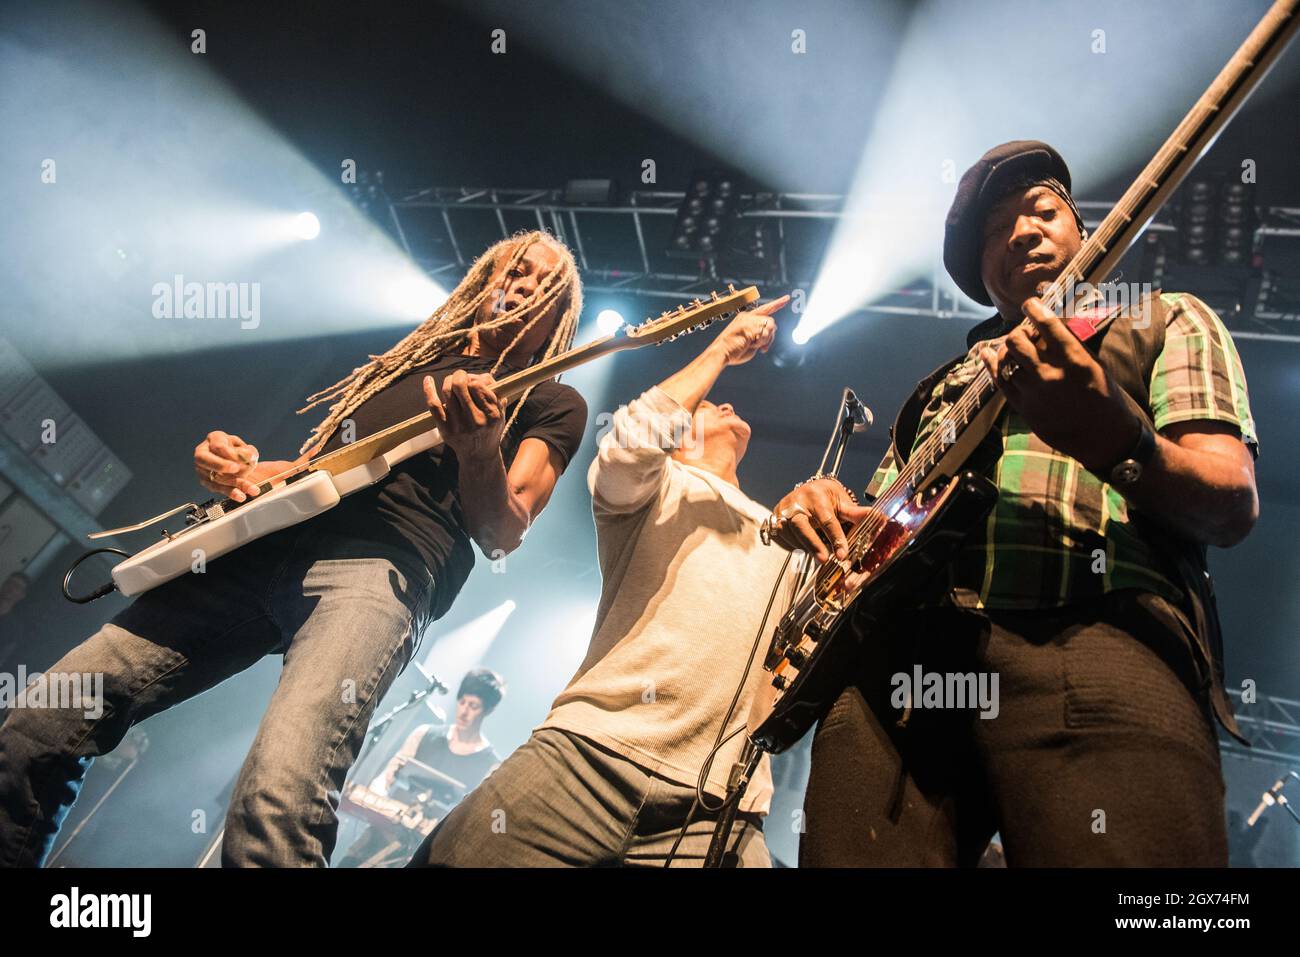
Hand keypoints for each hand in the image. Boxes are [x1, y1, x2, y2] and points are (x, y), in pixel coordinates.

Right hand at [194, 431, 269, 500]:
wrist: (238, 466)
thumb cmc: (241, 454)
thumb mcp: (246, 449)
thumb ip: (248, 452)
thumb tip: (248, 455)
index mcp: (215, 438)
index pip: (218, 446)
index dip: (229, 453)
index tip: (240, 460)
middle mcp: (203, 452)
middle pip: (205, 459)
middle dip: (221, 465)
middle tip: (236, 469)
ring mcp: (202, 468)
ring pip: (214, 477)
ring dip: (233, 484)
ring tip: (250, 489)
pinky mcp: (205, 481)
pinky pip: (217, 488)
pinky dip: (231, 492)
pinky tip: (241, 496)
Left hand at [424, 370, 504, 462]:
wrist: (479, 455)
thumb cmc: (490, 428)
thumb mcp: (501, 412)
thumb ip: (496, 392)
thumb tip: (481, 375)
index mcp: (492, 414)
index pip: (477, 385)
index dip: (473, 377)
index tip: (473, 379)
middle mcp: (476, 420)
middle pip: (460, 385)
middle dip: (459, 375)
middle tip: (460, 376)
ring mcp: (459, 425)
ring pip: (447, 391)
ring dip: (448, 381)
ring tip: (451, 382)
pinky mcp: (445, 428)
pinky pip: (433, 405)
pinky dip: (429, 390)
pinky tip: (428, 380)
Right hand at [710, 295, 787, 365]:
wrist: (721, 353)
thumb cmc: (734, 350)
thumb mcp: (751, 341)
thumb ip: (760, 334)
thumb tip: (773, 330)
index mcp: (746, 318)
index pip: (765, 308)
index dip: (777, 304)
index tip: (786, 298)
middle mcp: (748, 316)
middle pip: (770, 321)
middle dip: (770, 336)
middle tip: (762, 347)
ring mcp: (749, 320)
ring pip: (770, 326)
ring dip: (766, 340)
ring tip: (753, 345)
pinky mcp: (750, 325)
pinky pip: (766, 333)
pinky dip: (762, 341)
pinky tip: (751, 344)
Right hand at [766, 478, 877, 562]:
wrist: (806, 489)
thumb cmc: (826, 497)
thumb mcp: (842, 502)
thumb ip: (856, 514)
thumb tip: (880, 518)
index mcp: (816, 496)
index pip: (826, 519)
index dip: (835, 538)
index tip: (843, 554)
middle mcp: (796, 502)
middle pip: (802, 527)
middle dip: (813, 545)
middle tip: (824, 560)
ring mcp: (781, 511)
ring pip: (792, 536)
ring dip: (806, 548)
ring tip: (818, 552)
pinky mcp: (773, 521)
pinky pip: (783, 540)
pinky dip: (794, 546)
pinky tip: (803, 544)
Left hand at [979, 297, 1139, 472]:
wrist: (1103, 438)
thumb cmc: (1104, 397)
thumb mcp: (1095, 365)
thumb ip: (1072, 344)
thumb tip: (1049, 323)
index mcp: (1075, 360)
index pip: (1048, 325)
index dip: (1034, 309)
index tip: (1030, 304)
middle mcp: (1051, 374)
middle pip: (1018, 339)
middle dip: (1019, 331)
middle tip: (1026, 333)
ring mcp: (1034, 392)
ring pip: (1006, 358)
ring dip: (1008, 348)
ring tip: (1015, 347)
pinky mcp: (1023, 407)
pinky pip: (999, 380)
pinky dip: (992, 364)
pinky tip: (988, 354)